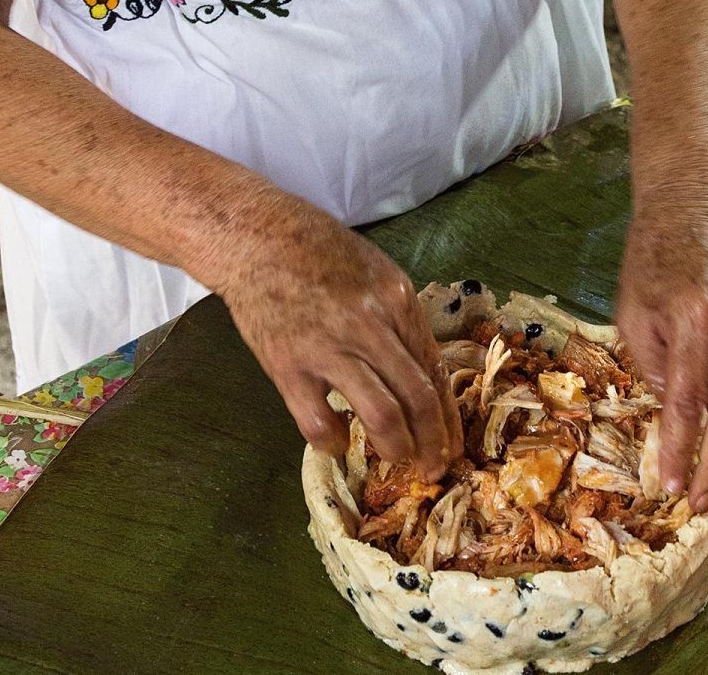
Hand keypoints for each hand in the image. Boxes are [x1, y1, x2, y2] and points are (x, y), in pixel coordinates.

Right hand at [211, 199, 461, 480]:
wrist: (256, 238)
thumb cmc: (319, 252)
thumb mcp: (377, 273)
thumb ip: (400, 321)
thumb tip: (422, 372)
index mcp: (397, 301)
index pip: (434, 370)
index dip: (447, 416)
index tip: (451, 445)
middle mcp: (370, 325)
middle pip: (417, 398)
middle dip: (433, 444)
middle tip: (433, 469)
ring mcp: (328, 346)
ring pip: (382, 414)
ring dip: (396, 448)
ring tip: (396, 461)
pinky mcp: (288, 365)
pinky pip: (319, 421)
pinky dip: (333, 442)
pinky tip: (337, 442)